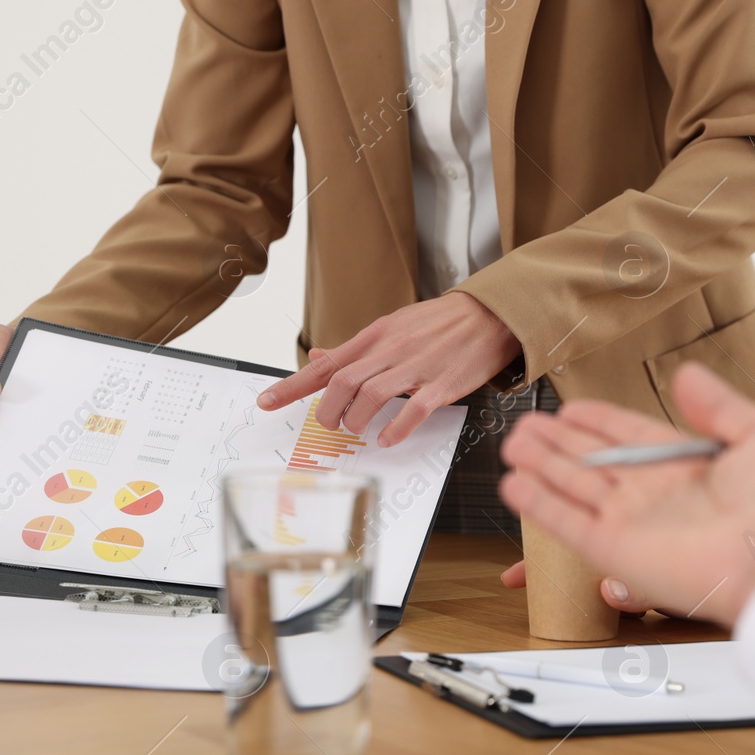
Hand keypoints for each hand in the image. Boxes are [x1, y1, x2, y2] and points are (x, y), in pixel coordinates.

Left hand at [257, 292, 519, 446]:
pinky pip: (413, 410)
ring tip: (357, 429)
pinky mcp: (442, 385)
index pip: (326, 364)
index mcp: (375, 337)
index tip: (266, 402)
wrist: (488, 314)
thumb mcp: (391, 327)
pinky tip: (386, 439)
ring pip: (371, 396)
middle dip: (327, 410)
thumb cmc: (439, 323)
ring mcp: (416, 368)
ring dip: (356, 420)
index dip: (292, 386)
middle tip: (328, 424)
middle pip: (343, 383)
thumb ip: (355, 349)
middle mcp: (391, 350)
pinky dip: (395, 428)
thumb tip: (318, 357)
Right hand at [498, 362, 754, 626]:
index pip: (631, 436)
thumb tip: (689, 375)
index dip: (599, 420)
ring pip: (573, 487)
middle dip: (559, 441)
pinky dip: (538, 504)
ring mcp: (633, 523)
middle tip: (527, 424)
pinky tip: (514, 484)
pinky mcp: (615, 551)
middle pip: (594, 461)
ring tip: (513, 444)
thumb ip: (719, 404)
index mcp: (690, 466)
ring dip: (541, 466)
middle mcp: (657, 494)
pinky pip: (566, 523)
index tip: (572, 407)